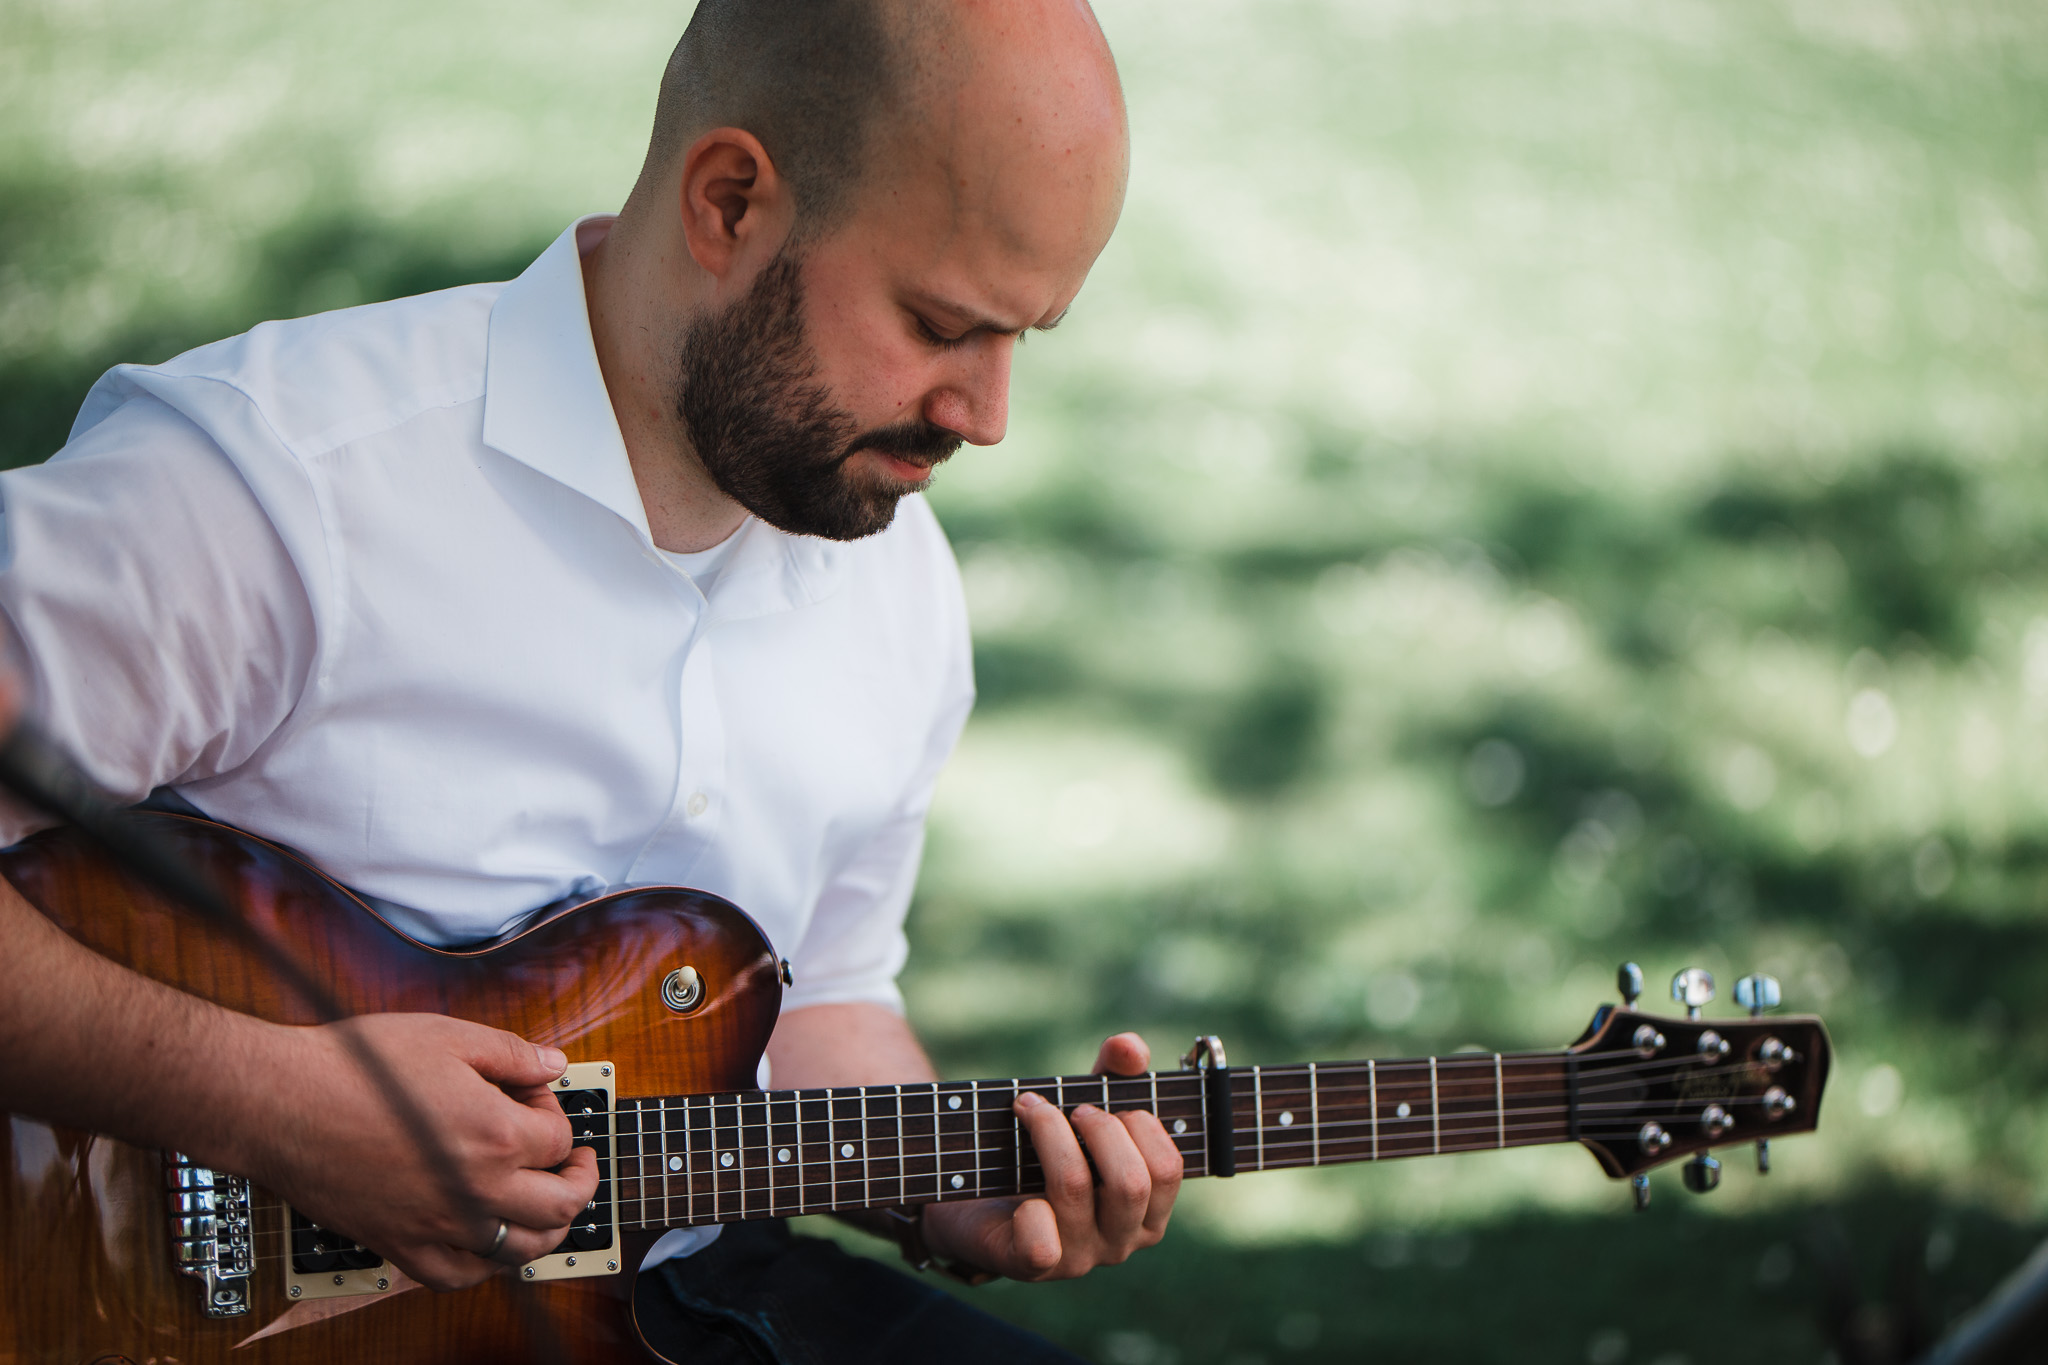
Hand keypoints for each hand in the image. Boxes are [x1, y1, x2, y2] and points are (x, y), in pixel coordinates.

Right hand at [244, 1013, 599, 1291]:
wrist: (282, 1102)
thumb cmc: (358, 1065)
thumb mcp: (450, 1036)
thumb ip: (513, 1054)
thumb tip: (554, 1064)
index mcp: (495, 1136)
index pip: (559, 1139)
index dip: (553, 1112)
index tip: (532, 1097)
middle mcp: (474, 1191)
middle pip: (559, 1206)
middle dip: (580, 1181)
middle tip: (577, 1162)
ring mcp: (437, 1225)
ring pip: (519, 1252)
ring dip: (546, 1230)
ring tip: (548, 1205)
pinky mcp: (399, 1245)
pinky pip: (458, 1277)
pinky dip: (485, 1266)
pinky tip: (488, 1243)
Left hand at [920, 1032, 1181, 1280]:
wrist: (975, 1194)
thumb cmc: (1044, 1150)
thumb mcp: (1084, 1106)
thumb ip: (1114, 1072)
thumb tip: (1130, 1046)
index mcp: (1147, 1211)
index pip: (1168, 1169)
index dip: (1140, 1124)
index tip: (1105, 1104)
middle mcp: (1120, 1241)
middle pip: (1130, 1183)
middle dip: (1099, 1129)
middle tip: (1071, 1108)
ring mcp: (1078, 1258)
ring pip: (1075, 1189)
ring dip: (1049, 1134)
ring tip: (1030, 1110)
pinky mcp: (1032, 1266)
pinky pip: (1040, 1243)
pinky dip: (1029, 1207)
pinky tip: (1018, 1189)